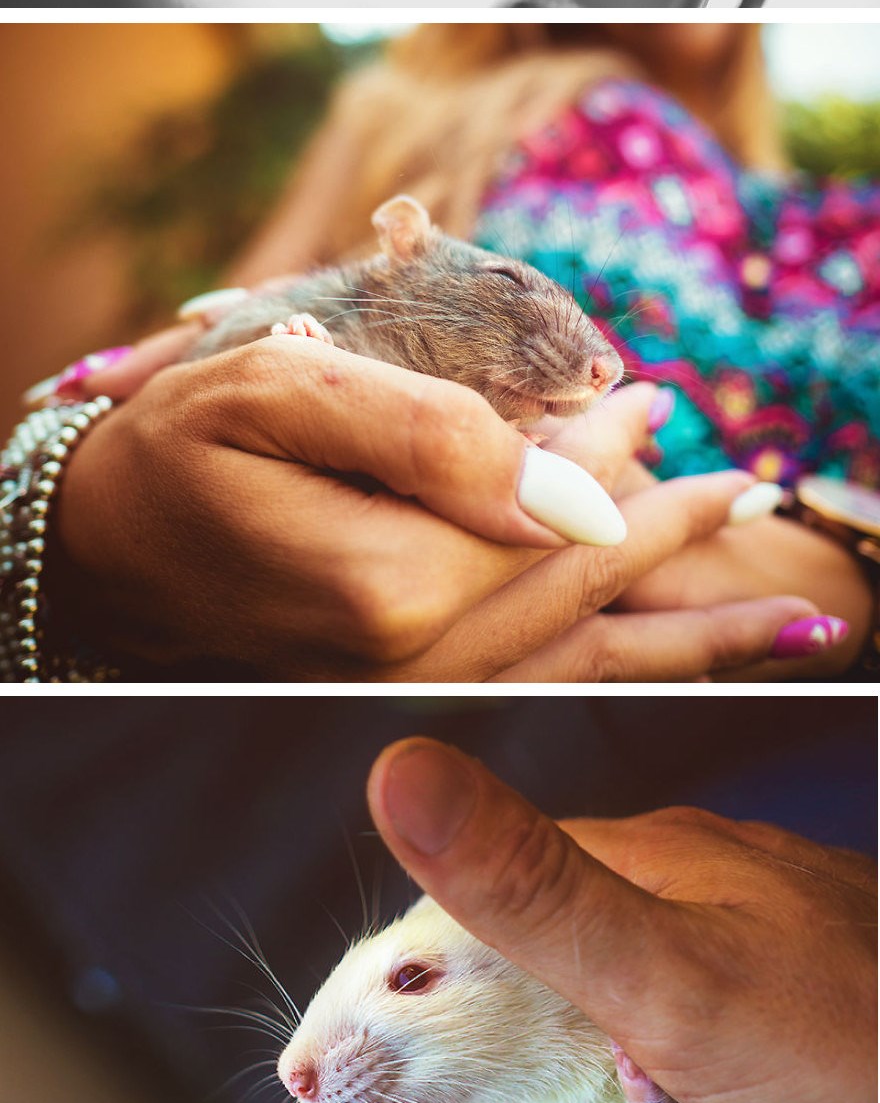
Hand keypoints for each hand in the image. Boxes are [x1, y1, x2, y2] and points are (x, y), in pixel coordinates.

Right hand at [49, 309, 843, 691]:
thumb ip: (426, 435)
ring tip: (793, 617)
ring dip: (688, 639)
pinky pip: (539, 696)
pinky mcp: (404, 711)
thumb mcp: (286, 391)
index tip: (666, 406)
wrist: (105, 546)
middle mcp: (412, 669)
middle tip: (757, 487)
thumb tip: (564, 485)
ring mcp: (408, 704)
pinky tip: (684, 663)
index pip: (550, 525)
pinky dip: (622, 677)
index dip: (615, 464)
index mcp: (392, 592)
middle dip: (675, 542)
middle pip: (582, 600)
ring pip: (579, 666)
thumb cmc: (180, 445)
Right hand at [370, 733, 877, 1102]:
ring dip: (538, 1057)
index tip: (342, 1090)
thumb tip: (391, 764)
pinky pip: (673, 1025)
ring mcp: (758, 936)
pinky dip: (619, 1075)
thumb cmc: (853, 1058)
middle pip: (541, 934)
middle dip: (460, 1029)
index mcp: (655, 853)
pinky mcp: (798, 1002)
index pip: (479, 886)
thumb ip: (528, 888)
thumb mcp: (663, 977)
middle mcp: (704, 876)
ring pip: (608, 982)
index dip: (397, 982)